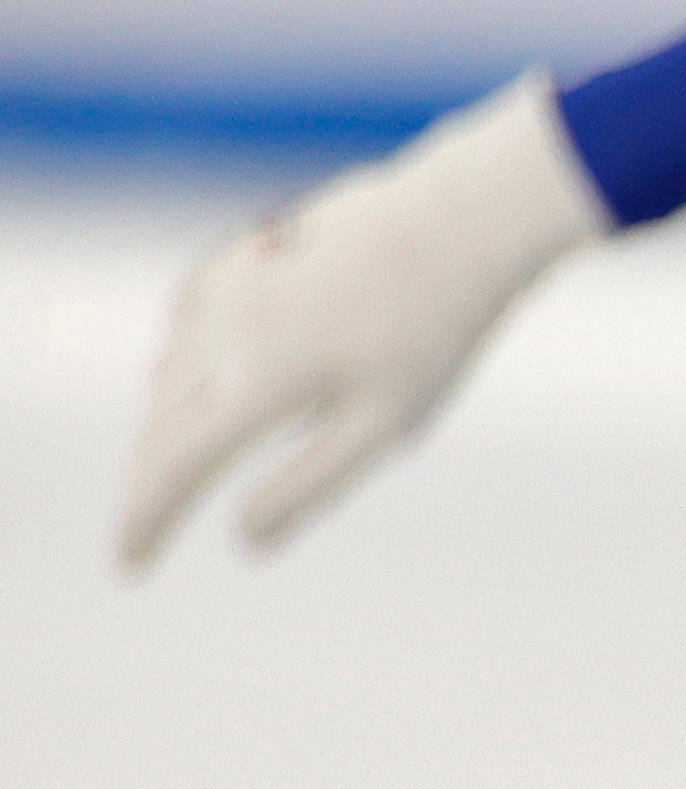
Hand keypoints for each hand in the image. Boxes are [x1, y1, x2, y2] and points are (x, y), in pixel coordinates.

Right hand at [119, 71, 610, 567]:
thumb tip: (247, 539)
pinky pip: (186, 328)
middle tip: (148, 529)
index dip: (145, 521)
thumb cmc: (433, 331)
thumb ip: (309, 483)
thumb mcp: (385, 426)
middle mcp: (223, 336)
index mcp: (259, 384)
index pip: (175, 469)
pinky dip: (186, 368)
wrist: (453, 222)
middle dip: (153, 480)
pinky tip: (202, 383)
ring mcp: (222, 291)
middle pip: (163, 427)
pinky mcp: (232, 260)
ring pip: (169, 377)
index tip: (128, 565)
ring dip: (167, 425)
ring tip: (174, 468)